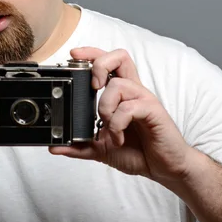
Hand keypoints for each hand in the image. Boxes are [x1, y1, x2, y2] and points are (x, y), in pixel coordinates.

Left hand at [50, 47, 195, 185]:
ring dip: (105, 106)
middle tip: (92, 86)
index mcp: (122, 94)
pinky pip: (130, 107)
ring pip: (119, 83)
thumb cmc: (139, 152)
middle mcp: (133, 91)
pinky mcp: (153, 111)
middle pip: (120, 56)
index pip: (109, 62)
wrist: (165, 169)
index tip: (73, 55)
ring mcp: (144, 99)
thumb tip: (55, 147)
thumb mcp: (102, 150)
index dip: (91, 53)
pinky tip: (118, 137)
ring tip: (107, 125)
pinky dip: (118, 122)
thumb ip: (80, 147)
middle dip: (99, 63)